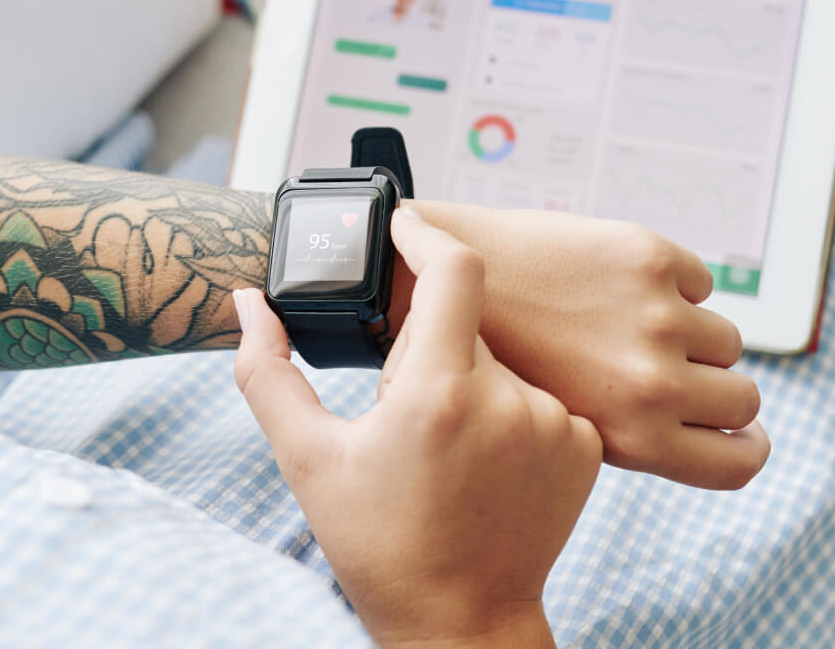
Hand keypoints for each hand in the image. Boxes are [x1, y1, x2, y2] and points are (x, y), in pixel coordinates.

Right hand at [233, 208, 600, 648]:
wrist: (460, 624)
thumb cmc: (378, 546)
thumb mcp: (307, 459)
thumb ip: (268, 372)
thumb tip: (248, 302)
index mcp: (437, 392)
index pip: (453, 269)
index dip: (425, 235)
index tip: (403, 226)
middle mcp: (508, 400)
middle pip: (467, 323)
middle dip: (431, 346)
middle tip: (402, 406)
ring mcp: (556, 423)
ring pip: (505, 362)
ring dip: (472, 381)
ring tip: (445, 450)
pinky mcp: (586, 447)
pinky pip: (543, 397)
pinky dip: (512, 413)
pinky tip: (485, 464)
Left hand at [398, 201, 768, 488]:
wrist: (450, 277)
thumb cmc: (498, 359)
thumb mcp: (563, 426)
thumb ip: (633, 432)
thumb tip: (705, 428)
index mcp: (634, 436)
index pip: (740, 461)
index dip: (746, 446)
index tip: (742, 432)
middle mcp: (654, 382)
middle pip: (743, 398)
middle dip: (718, 386)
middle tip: (679, 371)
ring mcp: (657, 318)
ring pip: (726, 337)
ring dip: (692, 333)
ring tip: (631, 326)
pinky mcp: (650, 259)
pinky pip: (699, 280)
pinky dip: (671, 283)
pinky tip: (615, 285)